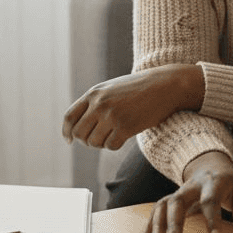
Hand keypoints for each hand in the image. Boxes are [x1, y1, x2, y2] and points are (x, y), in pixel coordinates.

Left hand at [63, 64, 203, 149]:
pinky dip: (114, 145)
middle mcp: (99, 104)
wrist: (165, 86)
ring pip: (94, 142)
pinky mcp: (126, 127)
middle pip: (79, 133)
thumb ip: (95, 102)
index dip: (66, 131)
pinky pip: (110, 146)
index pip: (70, 117)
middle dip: (86, 140)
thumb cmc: (139, 88)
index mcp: (94, 94)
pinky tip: (123, 136)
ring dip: (101, 143)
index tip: (69, 140)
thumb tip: (79, 126)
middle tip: (97, 140)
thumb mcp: (112, 88)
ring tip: (113, 135)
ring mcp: (112, 116)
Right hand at [141, 151, 232, 232]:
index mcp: (213, 182)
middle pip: (177, 202)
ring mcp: (178, 192)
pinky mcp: (170, 199)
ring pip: (163, 206)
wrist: (210, 165)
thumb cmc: (229, 182)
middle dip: (174, 224)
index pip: (210, 199)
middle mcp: (191, 186)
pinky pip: (156, 210)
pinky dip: (149, 226)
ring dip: (157, 227)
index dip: (212, 218)